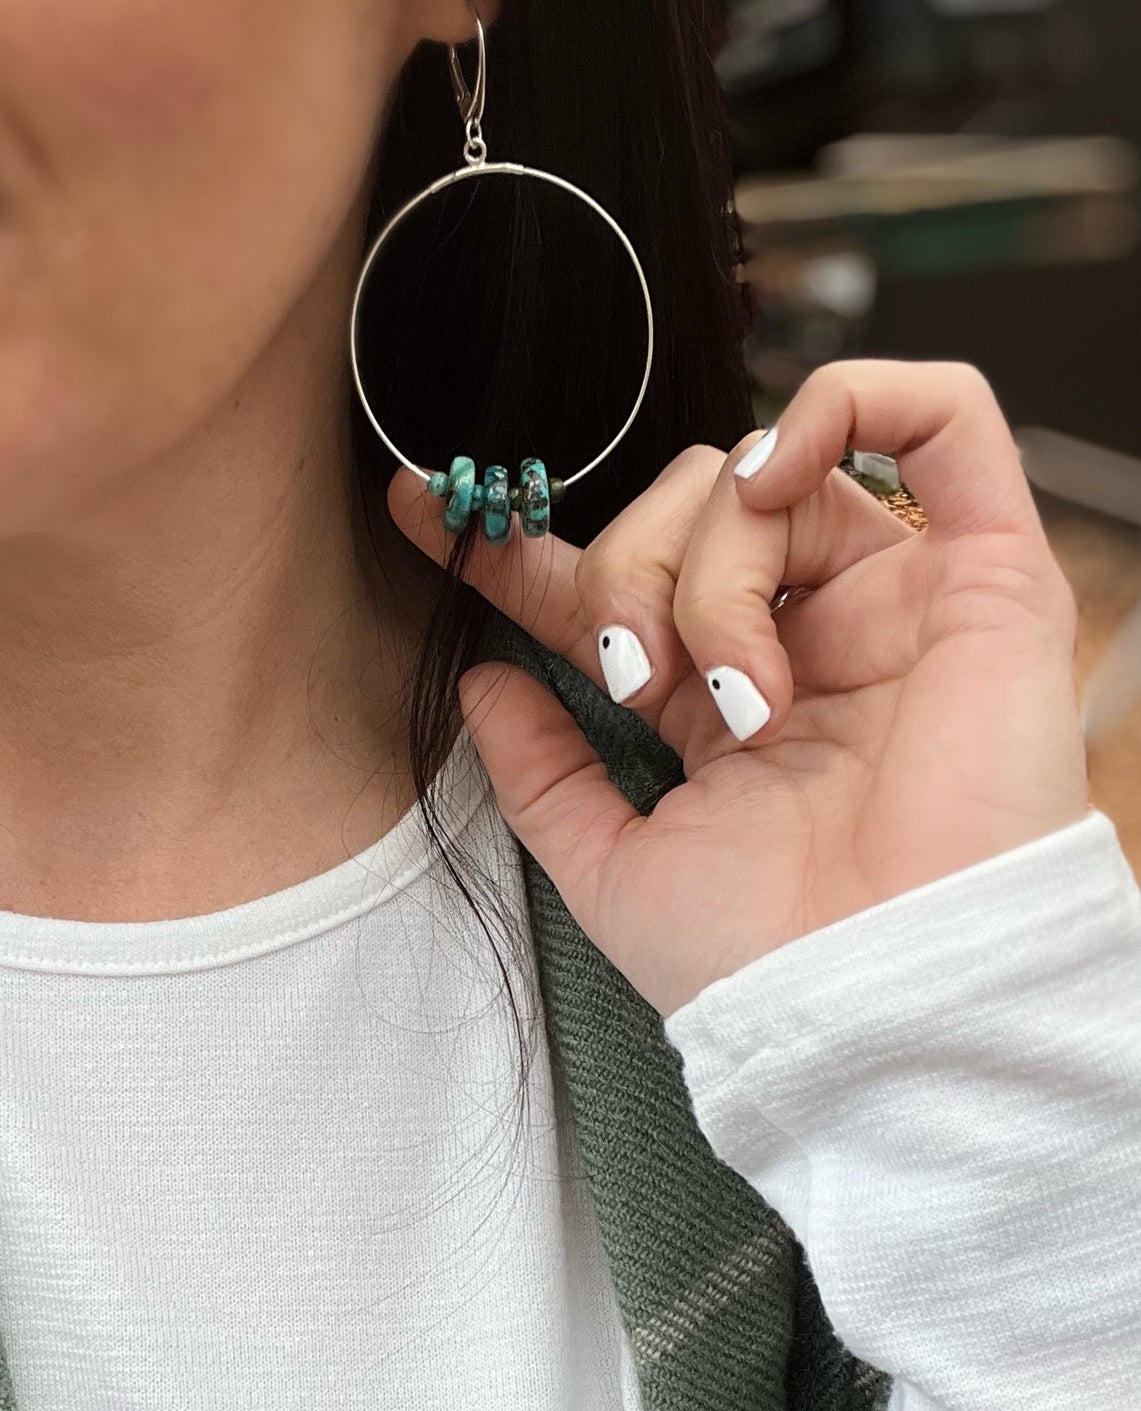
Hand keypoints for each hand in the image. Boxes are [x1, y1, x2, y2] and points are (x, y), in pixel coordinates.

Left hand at [389, 360, 1090, 1016]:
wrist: (877, 1004)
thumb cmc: (762, 962)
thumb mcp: (610, 869)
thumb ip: (541, 773)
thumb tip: (479, 679)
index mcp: (722, 701)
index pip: (613, 584)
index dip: (521, 542)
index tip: (423, 513)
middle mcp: (809, 638)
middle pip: (687, 505)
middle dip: (626, 571)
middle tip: (635, 678)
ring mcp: (895, 603)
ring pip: (770, 470)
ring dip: (710, 564)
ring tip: (736, 688)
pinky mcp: (988, 577)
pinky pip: (943, 417)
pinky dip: (846, 405)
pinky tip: (778, 482)